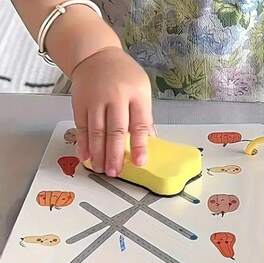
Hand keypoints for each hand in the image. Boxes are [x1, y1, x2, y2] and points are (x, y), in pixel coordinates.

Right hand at [71, 46, 154, 176]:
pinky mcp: (79, 103)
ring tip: (101, 169)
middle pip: (115, 130)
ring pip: (96, 131)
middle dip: (114, 154)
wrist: (95, 54)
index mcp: (136, 94)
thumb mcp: (141, 90)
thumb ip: (144, 116)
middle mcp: (115, 96)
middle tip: (115, 172)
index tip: (140, 162)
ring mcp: (95, 99)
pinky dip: (83, 144)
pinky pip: (80, 127)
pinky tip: (86, 156)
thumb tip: (149, 141)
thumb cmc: (123, 75)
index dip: (139, 145)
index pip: (139, 124)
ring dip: (98, 153)